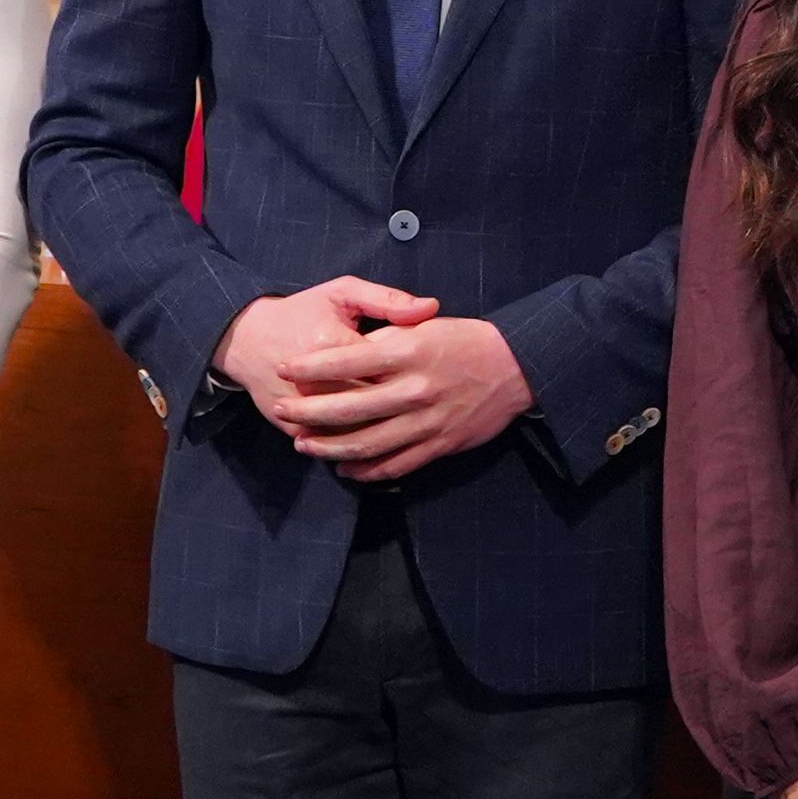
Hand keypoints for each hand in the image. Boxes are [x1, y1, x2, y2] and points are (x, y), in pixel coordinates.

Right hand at [214, 276, 428, 423]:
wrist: (247, 340)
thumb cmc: (303, 312)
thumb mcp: (342, 293)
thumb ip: (387, 300)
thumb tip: (430, 308)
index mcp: (333, 341)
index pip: (386, 365)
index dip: (413, 371)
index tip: (435, 372)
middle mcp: (317, 381)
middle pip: (374, 403)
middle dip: (403, 406)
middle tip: (429, 405)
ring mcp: (303, 409)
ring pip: (355, 431)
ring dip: (386, 433)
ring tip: (413, 426)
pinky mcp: (293, 428)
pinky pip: (332, 443)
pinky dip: (358, 447)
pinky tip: (384, 442)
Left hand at [273, 310, 533, 480]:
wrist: (516, 367)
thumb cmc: (466, 340)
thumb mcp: (425, 326)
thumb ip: (386, 337)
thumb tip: (348, 352)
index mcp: (408, 351)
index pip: (345, 361)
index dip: (309, 367)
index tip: (284, 369)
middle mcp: (414, 389)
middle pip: (348, 408)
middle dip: (307, 412)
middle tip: (281, 411)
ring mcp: (427, 422)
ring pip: (367, 443)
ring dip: (329, 447)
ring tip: (303, 445)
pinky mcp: (440, 445)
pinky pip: (396, 465)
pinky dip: (366, 472)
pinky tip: (344, 469)